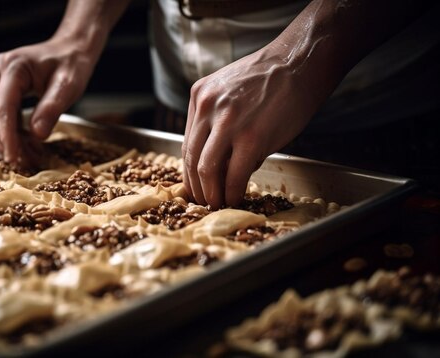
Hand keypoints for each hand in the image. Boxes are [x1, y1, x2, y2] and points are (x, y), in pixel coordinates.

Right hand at [0, 36, 95, 164]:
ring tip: (27, 156)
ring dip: (9, 138)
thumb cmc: (72, 63)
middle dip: (7, 140)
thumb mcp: (68, 86)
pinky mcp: (3, 86)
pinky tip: (26, 144)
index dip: (7, 136)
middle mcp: (0, 70)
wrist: (72, 49)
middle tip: (23, 162)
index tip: (14, 157)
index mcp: (13, 67)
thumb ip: (51, 109)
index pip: (3, 108)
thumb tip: (37, 135)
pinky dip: (13, 130)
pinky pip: (3, 112)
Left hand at [183, 48, 319, 208]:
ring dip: (211, 193)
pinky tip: (236, 198)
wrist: (301, 63)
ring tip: (217, 204)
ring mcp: (228, 122)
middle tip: (203, 202)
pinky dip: (232, 192)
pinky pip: (234, 174)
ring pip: (206, 169)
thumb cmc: (273, 80)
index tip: (195, 186)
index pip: (187, 142)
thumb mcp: (231, 92)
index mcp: (199, 96)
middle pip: (191, 158)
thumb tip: (222, 165)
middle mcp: (207, 107)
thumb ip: (220, 124)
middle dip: (196, 187)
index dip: (190, 171)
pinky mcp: (251, 137)